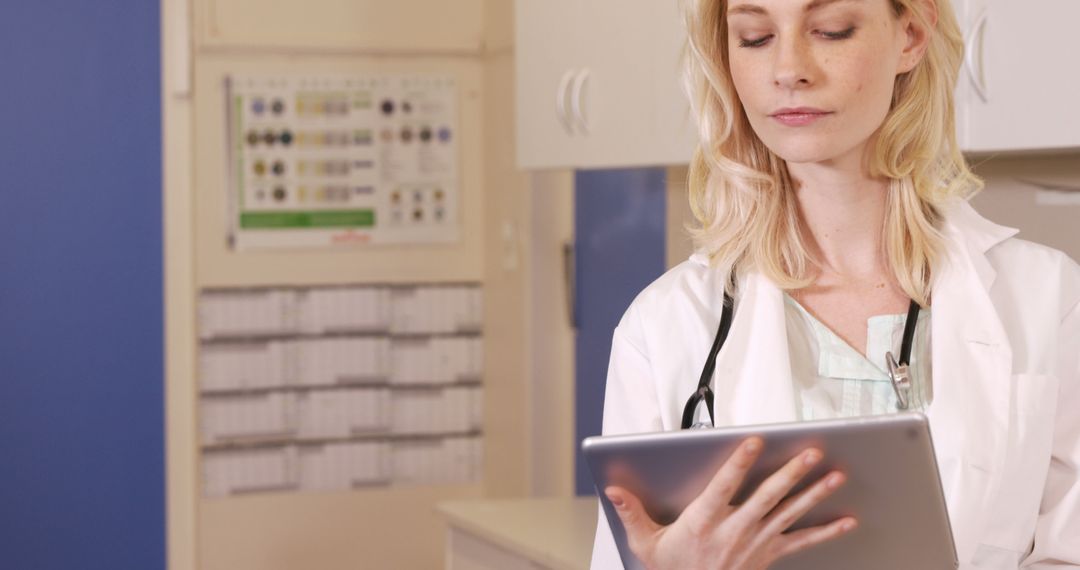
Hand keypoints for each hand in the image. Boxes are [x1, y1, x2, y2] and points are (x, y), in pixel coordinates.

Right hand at [604, 437, 856, 569]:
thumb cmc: (673, 568)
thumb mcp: (645, 543)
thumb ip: (631, 512)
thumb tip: (612, 490)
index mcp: (704, 521)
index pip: (725, 486)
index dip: (739, 462)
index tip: (754, 441)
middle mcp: (735, 530)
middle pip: (768, 496)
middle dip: (791, 473)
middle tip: (811, 453)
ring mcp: (756, 543)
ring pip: (790, 513)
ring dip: (814, 493)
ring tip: (836, 474)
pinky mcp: (769, 555)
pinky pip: (802, 542)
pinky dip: (826, 532)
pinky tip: (848, 521)